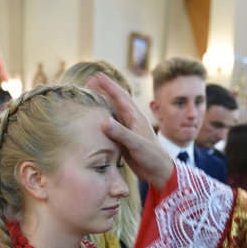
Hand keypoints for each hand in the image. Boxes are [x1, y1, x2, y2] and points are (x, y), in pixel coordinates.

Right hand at [87, 73, 173, 190]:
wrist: (158, 171)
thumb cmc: (152, 156)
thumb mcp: (137, 144)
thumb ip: (122, 134)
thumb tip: (105, 122)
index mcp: (135, 117)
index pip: (120, 97)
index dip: (108, 85)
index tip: (96, 75)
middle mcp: (131, 120)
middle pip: (114, 101)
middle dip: (102, 90)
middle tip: (88, 82)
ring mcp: (127, 130)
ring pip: (112, 113)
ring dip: (101, 104)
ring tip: (89, 96)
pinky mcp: (123, 140)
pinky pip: (110, 126)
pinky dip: (101, 120)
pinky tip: (94, 120)